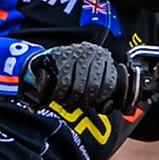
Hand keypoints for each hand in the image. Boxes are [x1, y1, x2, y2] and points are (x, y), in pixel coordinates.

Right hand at [21, 43, 138, 112]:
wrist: (48, 60)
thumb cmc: (74, 72)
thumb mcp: (91, 76)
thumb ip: (101, 89)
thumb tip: (108, 107)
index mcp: (104, 58)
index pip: (110, 83)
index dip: (102, 98)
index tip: (93, 104)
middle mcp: (93, 52)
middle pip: (94, 87)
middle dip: (85, 100)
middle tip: (78, 104)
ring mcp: (77, 53)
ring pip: (79, 87)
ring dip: (72, 100)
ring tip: (68, 102)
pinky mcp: (61, 57)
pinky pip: (64, 84)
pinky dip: (61, 95)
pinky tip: (57, 96)